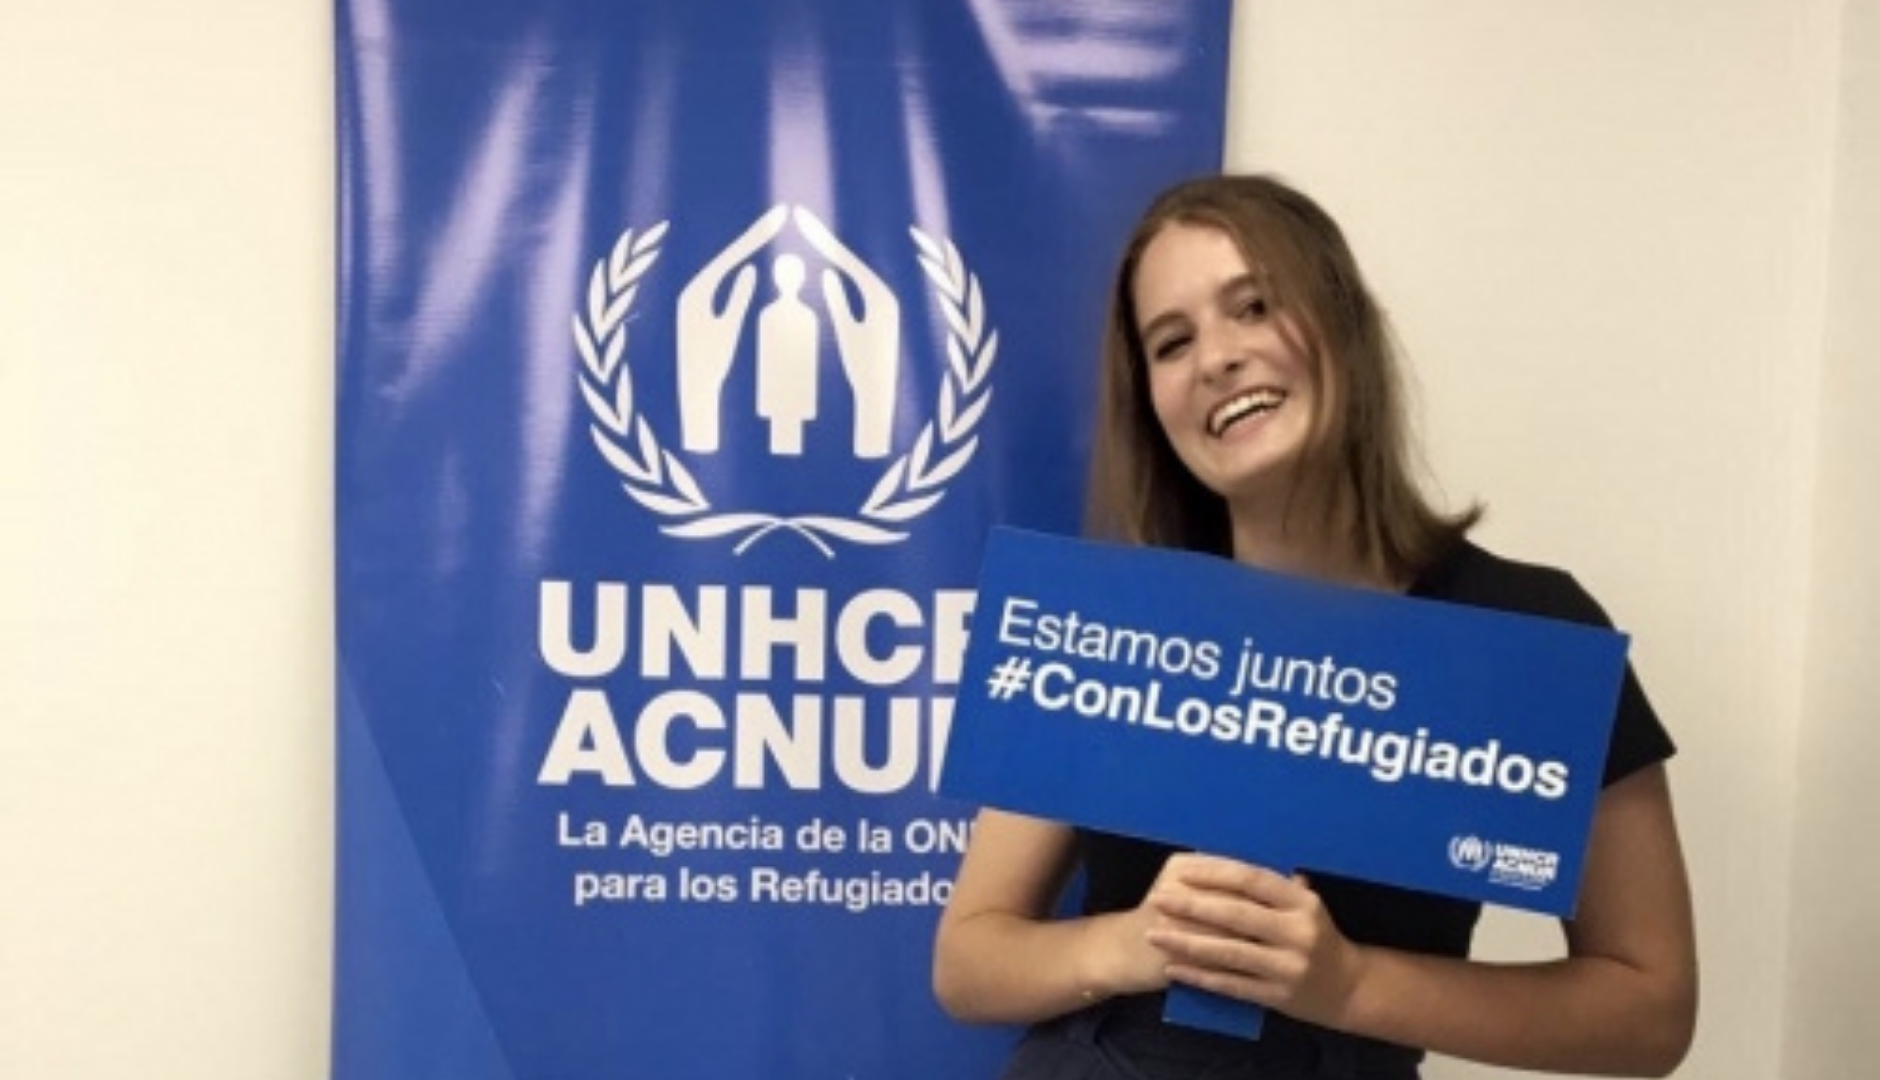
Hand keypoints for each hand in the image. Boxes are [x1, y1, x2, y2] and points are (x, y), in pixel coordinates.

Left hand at [1144, 854, 1367, 1027]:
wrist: (1349, 988)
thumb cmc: (1317, 937)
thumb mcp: (1305, 906)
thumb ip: (1271, 888)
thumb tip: (1222, 864)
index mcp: (1302, 903)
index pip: (1252, 881)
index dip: (1214, 875)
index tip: (1181, 871)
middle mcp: (1297, 933)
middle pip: (1235, 915)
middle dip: (1191, 907)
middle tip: (1158, 900)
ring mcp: (1288, 967)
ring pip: (1229, 953)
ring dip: (1187, 944)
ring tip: (1155, 935)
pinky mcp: (1278, 997)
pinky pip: (1231, 985)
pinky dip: (1200, 977)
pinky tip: (1174, 969)